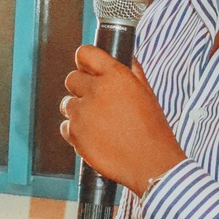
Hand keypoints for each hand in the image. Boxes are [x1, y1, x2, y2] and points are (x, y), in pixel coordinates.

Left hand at [60, 48, 184, 195]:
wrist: (151, 164)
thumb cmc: (153, 130)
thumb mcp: (147, 94)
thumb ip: (133, 73)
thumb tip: (125, 59)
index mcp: (116, 76)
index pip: (85, 53)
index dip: (84, 61)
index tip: (87, 68)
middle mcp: (96, 90)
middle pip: (71, 78)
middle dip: (81, 88)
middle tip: (96, 102)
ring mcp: (83, 112)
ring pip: (67, 104)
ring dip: (78, 111)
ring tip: (98, 123)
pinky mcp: (75, 134)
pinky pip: (65, 126)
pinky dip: (75, 131)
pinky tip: (94, 137)